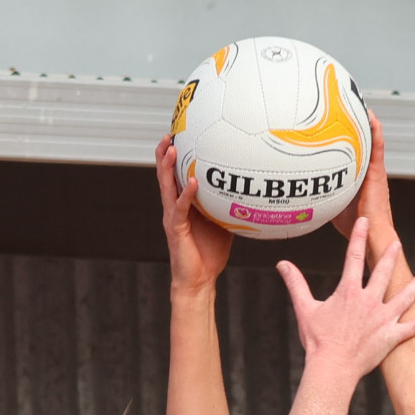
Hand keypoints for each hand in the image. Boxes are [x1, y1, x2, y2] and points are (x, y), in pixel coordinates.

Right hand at [157, 134, 232, 295]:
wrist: (199, 280)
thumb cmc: (210, 254)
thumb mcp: (223, 224)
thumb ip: (229, 207)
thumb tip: (250, 193)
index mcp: (183, 205)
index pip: (175, 176)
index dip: (174, 157)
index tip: (179, 135)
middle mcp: (174, 207)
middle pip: (164, 175)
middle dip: (164, 154)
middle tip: (169, 133)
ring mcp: (172, 217)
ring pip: (166, 187)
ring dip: (167, 167)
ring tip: (171, 148)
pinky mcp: (175, 229)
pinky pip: (181, 208)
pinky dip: (187, 194)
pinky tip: (193, 182)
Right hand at [277, 218, 414, 381]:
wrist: (332, 368)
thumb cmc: (317, 341)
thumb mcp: (304, 309)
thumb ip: (296, 283)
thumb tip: (282, 264)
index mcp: (348, 292)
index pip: (353, 257)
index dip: (359, 237)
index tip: (365, 221)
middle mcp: (369, 301)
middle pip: (383, 272)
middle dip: (391, 255)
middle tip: (398, 244)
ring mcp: (383, 319)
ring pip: (406, 296)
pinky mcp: (392, 337)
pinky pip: (414, 326)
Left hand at [331, 113, 395, 244]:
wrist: (371, 233)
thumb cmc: (355, 226)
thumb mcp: (333, 207)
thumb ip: (321, 196)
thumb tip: (302, 194)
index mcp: (361, 179)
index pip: (355, 155)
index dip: (349, 140)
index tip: (340, 125)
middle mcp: (369, 172)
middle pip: (364, 144)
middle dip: (357, 127)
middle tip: (348, 109)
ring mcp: (375, 170)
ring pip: (372, 141)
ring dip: (368, 123)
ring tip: (360, 105)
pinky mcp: (378, 171)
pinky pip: (377, 146)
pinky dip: (375, 130)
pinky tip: (371, 116)